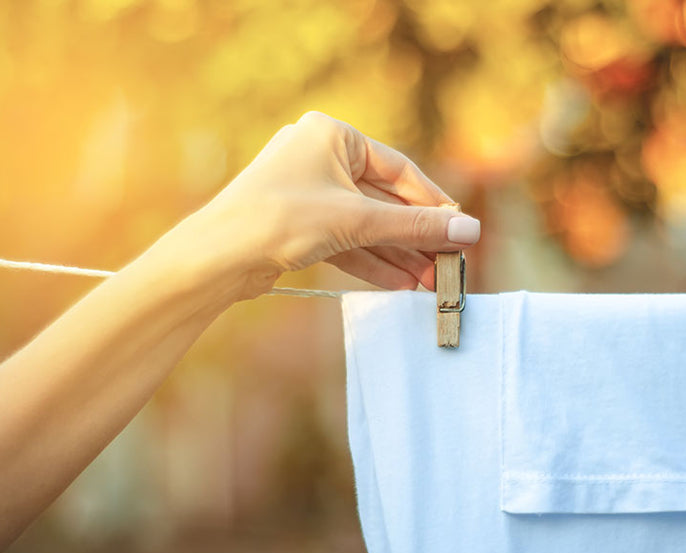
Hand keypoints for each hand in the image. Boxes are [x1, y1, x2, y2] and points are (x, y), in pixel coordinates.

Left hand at [179, 111, 480, 298]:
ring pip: (365, 225)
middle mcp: (320, 157)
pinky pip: (346, 240)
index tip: (460, 229)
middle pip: (384, 200)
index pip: (398, 169)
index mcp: (332, 135)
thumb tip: (469, 231)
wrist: (216, 256)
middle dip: (415, 237)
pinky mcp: (299, 225)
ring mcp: (308, 192)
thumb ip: (415, 227)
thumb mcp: (357, 221)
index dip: (432, 203)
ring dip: (398, 254)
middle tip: (448, 264)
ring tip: (429, 283)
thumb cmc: (280, 219)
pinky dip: (371, 261)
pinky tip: (400, 284)